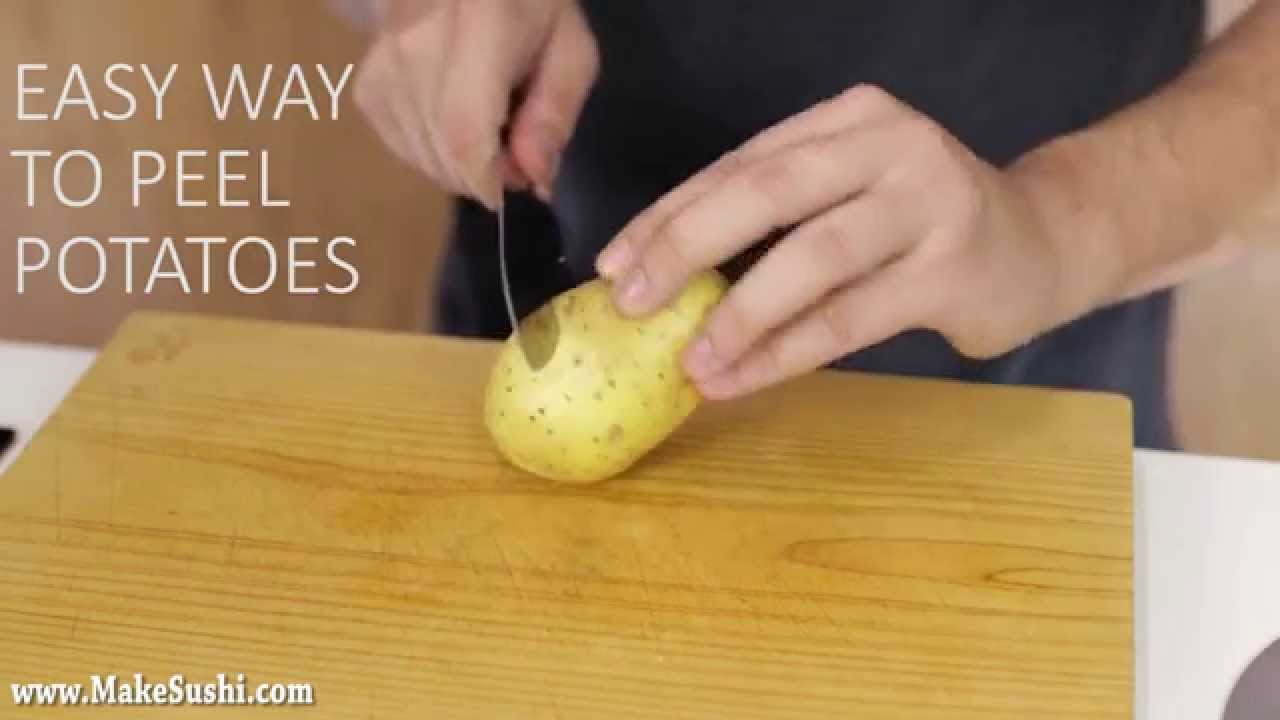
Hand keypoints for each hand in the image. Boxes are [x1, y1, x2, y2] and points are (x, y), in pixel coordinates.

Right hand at [353, 0, 598, 208]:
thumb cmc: (528, 7)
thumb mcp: (570, 50)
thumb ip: (555, 113)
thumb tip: (533, 179)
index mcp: (479, 27)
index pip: (463, 130)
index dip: (486, 179)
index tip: (511, 190)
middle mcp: (415, 44)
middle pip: (440, 151)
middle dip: (481, 176)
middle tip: (511, 155)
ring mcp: (382, 64)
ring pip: (418, 156)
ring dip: (458, 166)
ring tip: (485, 133)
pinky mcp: (367, 83)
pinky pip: (398, 145)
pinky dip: (430, 153)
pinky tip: (451, 126)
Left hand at [595, 85, 1110, 399]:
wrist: (1043, 243)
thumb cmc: (922, 224)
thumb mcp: (849, 193)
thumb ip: (776, 215)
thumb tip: (666, 273)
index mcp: (848, 119)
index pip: (741, 164)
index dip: (670, 214)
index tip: (615, 263)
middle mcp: (889, 145)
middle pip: (766, 193)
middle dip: (686, 248)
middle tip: (631, 301)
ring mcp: (928, 204)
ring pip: (810, 259)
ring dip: (738, 314)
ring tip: (689, 360)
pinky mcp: (951, 272)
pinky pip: (847, 319)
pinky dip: (784, 352)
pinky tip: (739, 378)